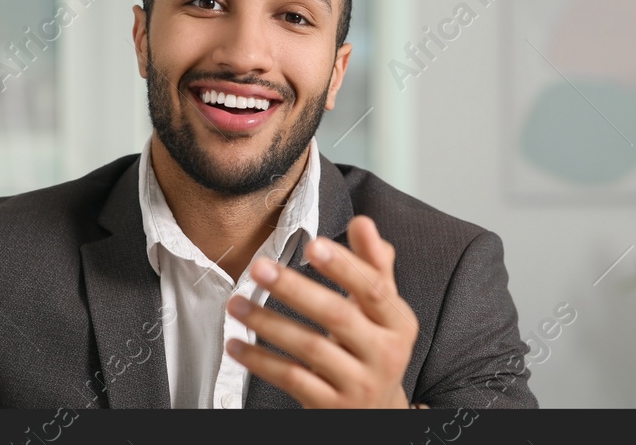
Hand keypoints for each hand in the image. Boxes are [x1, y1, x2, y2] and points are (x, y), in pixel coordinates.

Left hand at [225, 216, 419, 407]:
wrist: (377, 413)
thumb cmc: (374, 348)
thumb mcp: (382, 310)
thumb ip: (373, 265)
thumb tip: (364, 223)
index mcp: (398, 323)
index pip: (373, 289)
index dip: (344, 266)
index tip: (312, 245)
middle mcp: (384, 353)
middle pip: (337, 316)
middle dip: (295, 289)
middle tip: (260, 267)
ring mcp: (358, 383)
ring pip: (309, 348)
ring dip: (267, 323)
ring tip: (237, 303)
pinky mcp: (332, 406)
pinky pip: (292, 379)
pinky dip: (261, 361)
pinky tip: (237, 345)